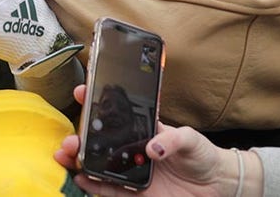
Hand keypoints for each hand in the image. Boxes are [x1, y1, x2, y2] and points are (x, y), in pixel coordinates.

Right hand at [53, 85, 246, 196]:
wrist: (214, 184)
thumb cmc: (202, 155)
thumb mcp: (191, 139)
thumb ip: (173, 139)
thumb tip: (152, 149)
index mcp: (145, 130)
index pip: (117, 115)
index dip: (98, 102)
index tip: (82, 92)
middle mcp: (134, 149)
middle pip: (101, 142)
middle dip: (81, 138)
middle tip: (70, 139)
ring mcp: (133, 171)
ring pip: (99, 165)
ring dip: (80, 161)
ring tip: (66, 156)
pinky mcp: (136, 192)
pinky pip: (110, 189)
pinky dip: (94, 185)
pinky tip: (80, 178)